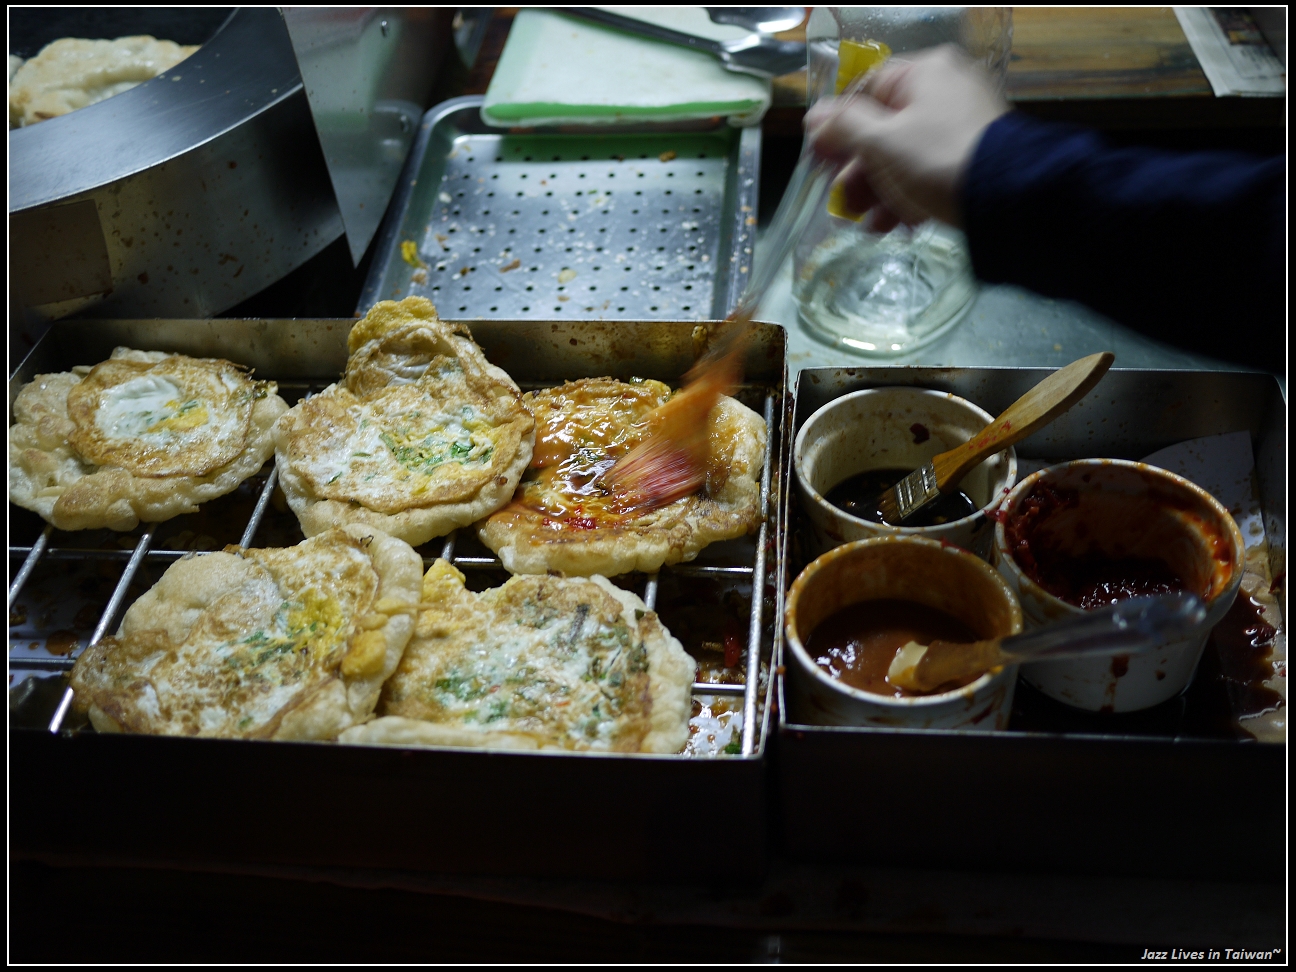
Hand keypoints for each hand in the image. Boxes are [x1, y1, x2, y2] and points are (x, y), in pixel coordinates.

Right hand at [805, 45, 1008, 230]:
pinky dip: (908, 197)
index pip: (867, 91)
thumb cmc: (936, 158)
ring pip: (905, 156)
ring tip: (868, 224)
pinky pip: (929, 172)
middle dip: (859, 172)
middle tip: (842, 202)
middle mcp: (946, 91)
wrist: (1008, 197)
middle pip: (885, 129)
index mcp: (925, 73)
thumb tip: (814, 115)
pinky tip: (892, 226)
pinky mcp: (973, 159)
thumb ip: (844, 125)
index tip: (820, 159)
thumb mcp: (882, 141)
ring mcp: (963, 125)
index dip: (839, 127)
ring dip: (879, 192)